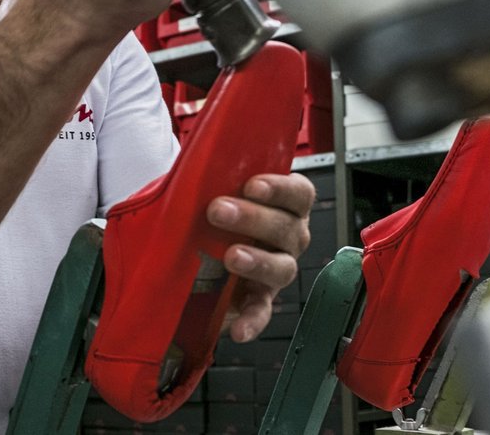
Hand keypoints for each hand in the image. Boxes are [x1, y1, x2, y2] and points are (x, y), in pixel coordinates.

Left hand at [207, 172, 314, 341]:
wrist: (196, 257)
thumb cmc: (210, 215)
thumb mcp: (210, 190)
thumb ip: (209, 177)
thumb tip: (190, 162)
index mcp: (283, 206)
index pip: (299, 193)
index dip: (281, 188)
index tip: (252, 185)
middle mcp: (288, 238)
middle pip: (287, 227)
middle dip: (253, 218)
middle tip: (218, 211)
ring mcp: (276, 271)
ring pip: (282, 267)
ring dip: (257, 261)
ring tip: (230, 256)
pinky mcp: (258, 301)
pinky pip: (262, 313)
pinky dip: (252, 322)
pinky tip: (238, 329)